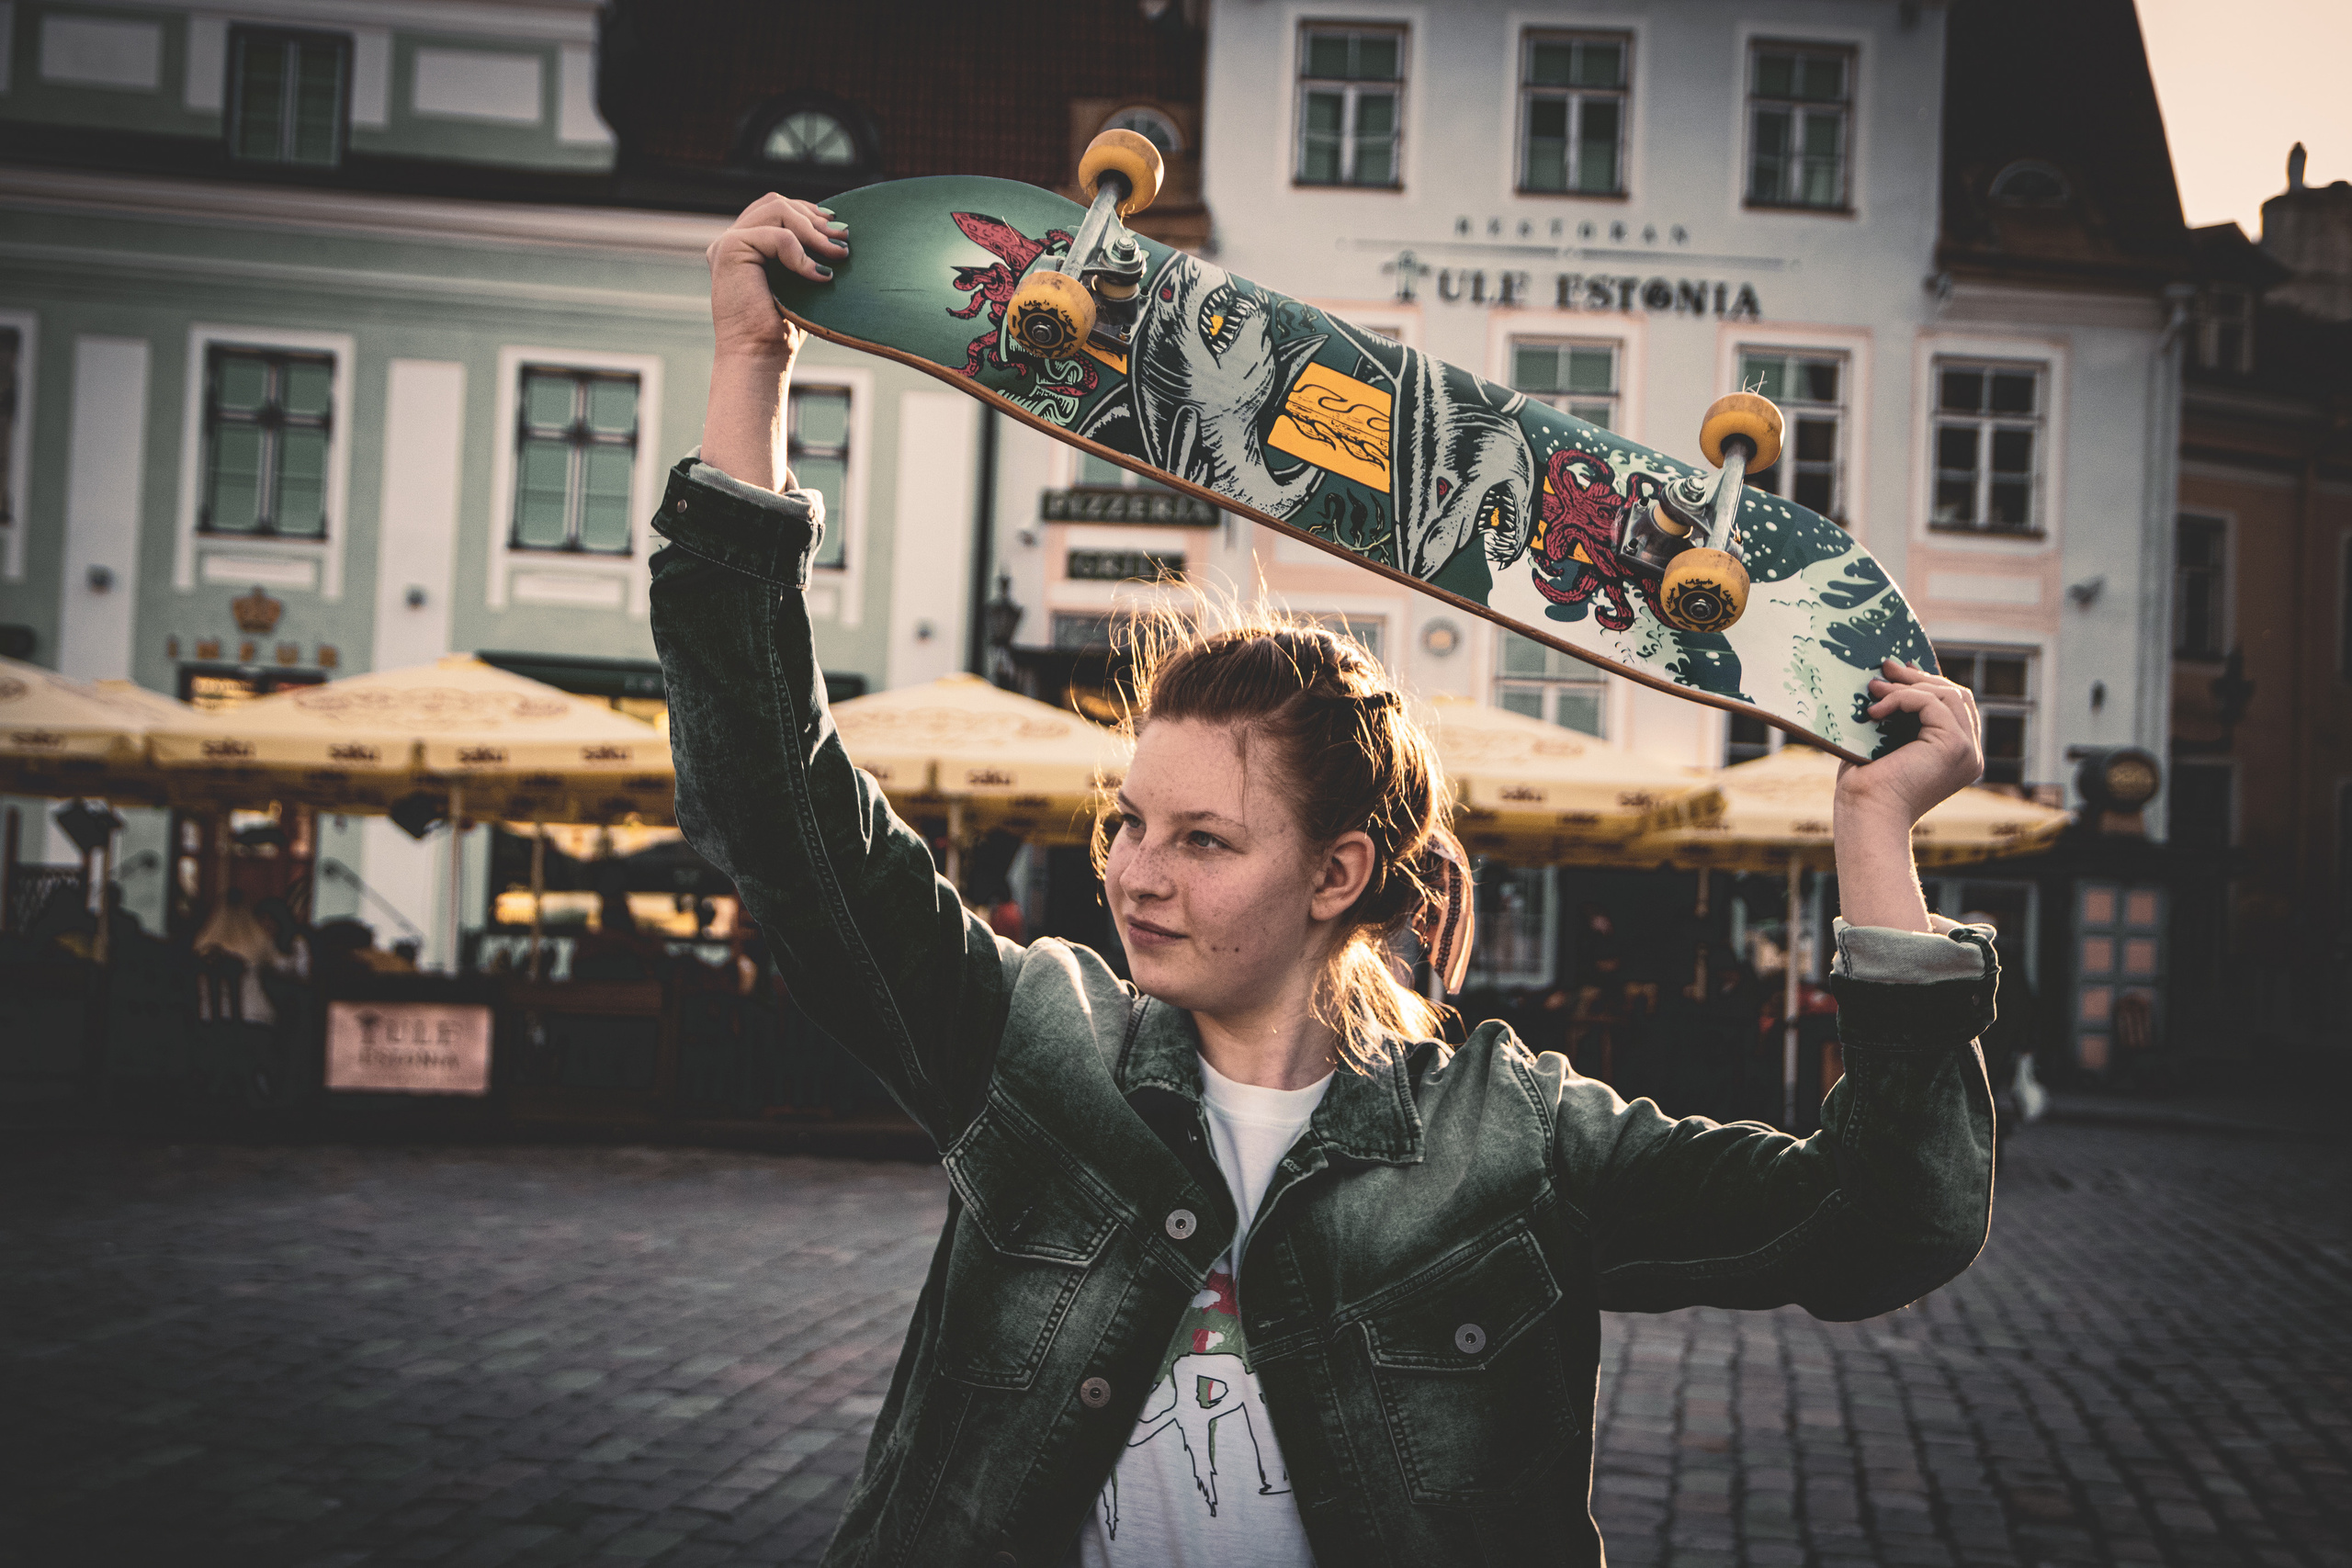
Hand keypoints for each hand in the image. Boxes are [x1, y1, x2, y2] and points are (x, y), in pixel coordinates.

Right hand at [703, 192, 847, 367]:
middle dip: (815, 218)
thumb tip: (838, 230)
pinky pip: (777, 235)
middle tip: (844, 239)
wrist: (759, 356)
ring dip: (813, 231)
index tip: (837, 228)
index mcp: (746, 245)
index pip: (776, 208)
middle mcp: (733, 240)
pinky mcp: (729, 249)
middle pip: (777, 202)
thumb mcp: (799, 282)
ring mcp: (728, 242)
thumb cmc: (782, 329)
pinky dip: (802, 253)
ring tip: (837, 254)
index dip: (808, 211)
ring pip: (777, 209)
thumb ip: (805, 254)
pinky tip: (818, 275)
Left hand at [1835, 660, 1984, 830]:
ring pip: (1947, 695)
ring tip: (1873, 688)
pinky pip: (1932, 703)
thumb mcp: (1886, 741)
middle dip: (1919, 678)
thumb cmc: (1866, 785)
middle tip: (1885, 667)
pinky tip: (1875, 711)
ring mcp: (1967, 751)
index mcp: (1958, 756)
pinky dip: (1902, 698)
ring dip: (1906, 686)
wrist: (1866, 816)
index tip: (1898, 670)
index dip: (1929, 682)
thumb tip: (1890, 677)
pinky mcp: (1955, 746)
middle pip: (1956, 695)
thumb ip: (1899, 715)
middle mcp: (1970, 755)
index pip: (1954, 705)